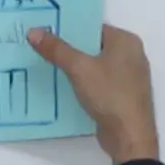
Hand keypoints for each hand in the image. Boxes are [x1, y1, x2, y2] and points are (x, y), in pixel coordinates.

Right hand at [30, 24, 158, 163]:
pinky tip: (63, 87)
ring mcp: (129, 78)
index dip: (70, 28)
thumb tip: (33, 31)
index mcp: (126, 41)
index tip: (47, 30)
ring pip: (96, 66)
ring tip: (47, 65)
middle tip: (42, 47)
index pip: (94, 27)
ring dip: (75, 68)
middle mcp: (131, 55)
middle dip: (70, 48)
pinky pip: (99, 83)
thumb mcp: (79, 68)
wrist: (129, 137)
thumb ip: (56, 49)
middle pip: (94, 46)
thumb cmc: (109, 95)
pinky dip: (83, 83)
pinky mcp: (122, 96)